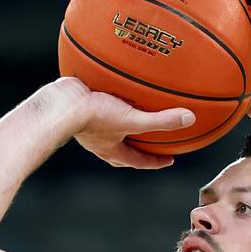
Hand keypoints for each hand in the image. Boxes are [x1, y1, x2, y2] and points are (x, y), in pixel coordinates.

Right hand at [65, 78, 194, 168]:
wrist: (61, 103)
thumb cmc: (93, 116)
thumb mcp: (133, 120)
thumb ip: (161, 121)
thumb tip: (190, 119)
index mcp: (112, 150)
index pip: (138, 162)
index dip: (155, 162)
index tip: (168, 160)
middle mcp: (99, 141)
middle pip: (123, 150)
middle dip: (138, 149)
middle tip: (152, 144)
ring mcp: (88, 126)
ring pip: (110, 130)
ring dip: (123, 125)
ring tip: (134, 115)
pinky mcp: (81, 107)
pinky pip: (100, 107)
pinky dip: (111, 102)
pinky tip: (115, 89)